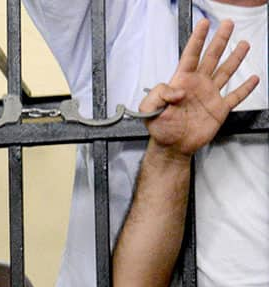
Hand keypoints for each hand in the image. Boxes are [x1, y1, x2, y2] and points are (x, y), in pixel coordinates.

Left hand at [144, 19, 258, 158]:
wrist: (172, 147)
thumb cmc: (159, 128)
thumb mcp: (149, 110)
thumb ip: (158, 95)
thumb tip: (178, 90)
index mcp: (181, 81)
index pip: (191, 55)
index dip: (197, 39)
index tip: (204, 24)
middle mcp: (198, 84)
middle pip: (211, 57)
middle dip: (220, 40)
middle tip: (228, 24)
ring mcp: (210, 95)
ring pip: (225, 72)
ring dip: (235, 58)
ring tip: (243, 44)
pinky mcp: (219, 109)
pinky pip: (235, 96)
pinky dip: (245, 88)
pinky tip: (254, 78)